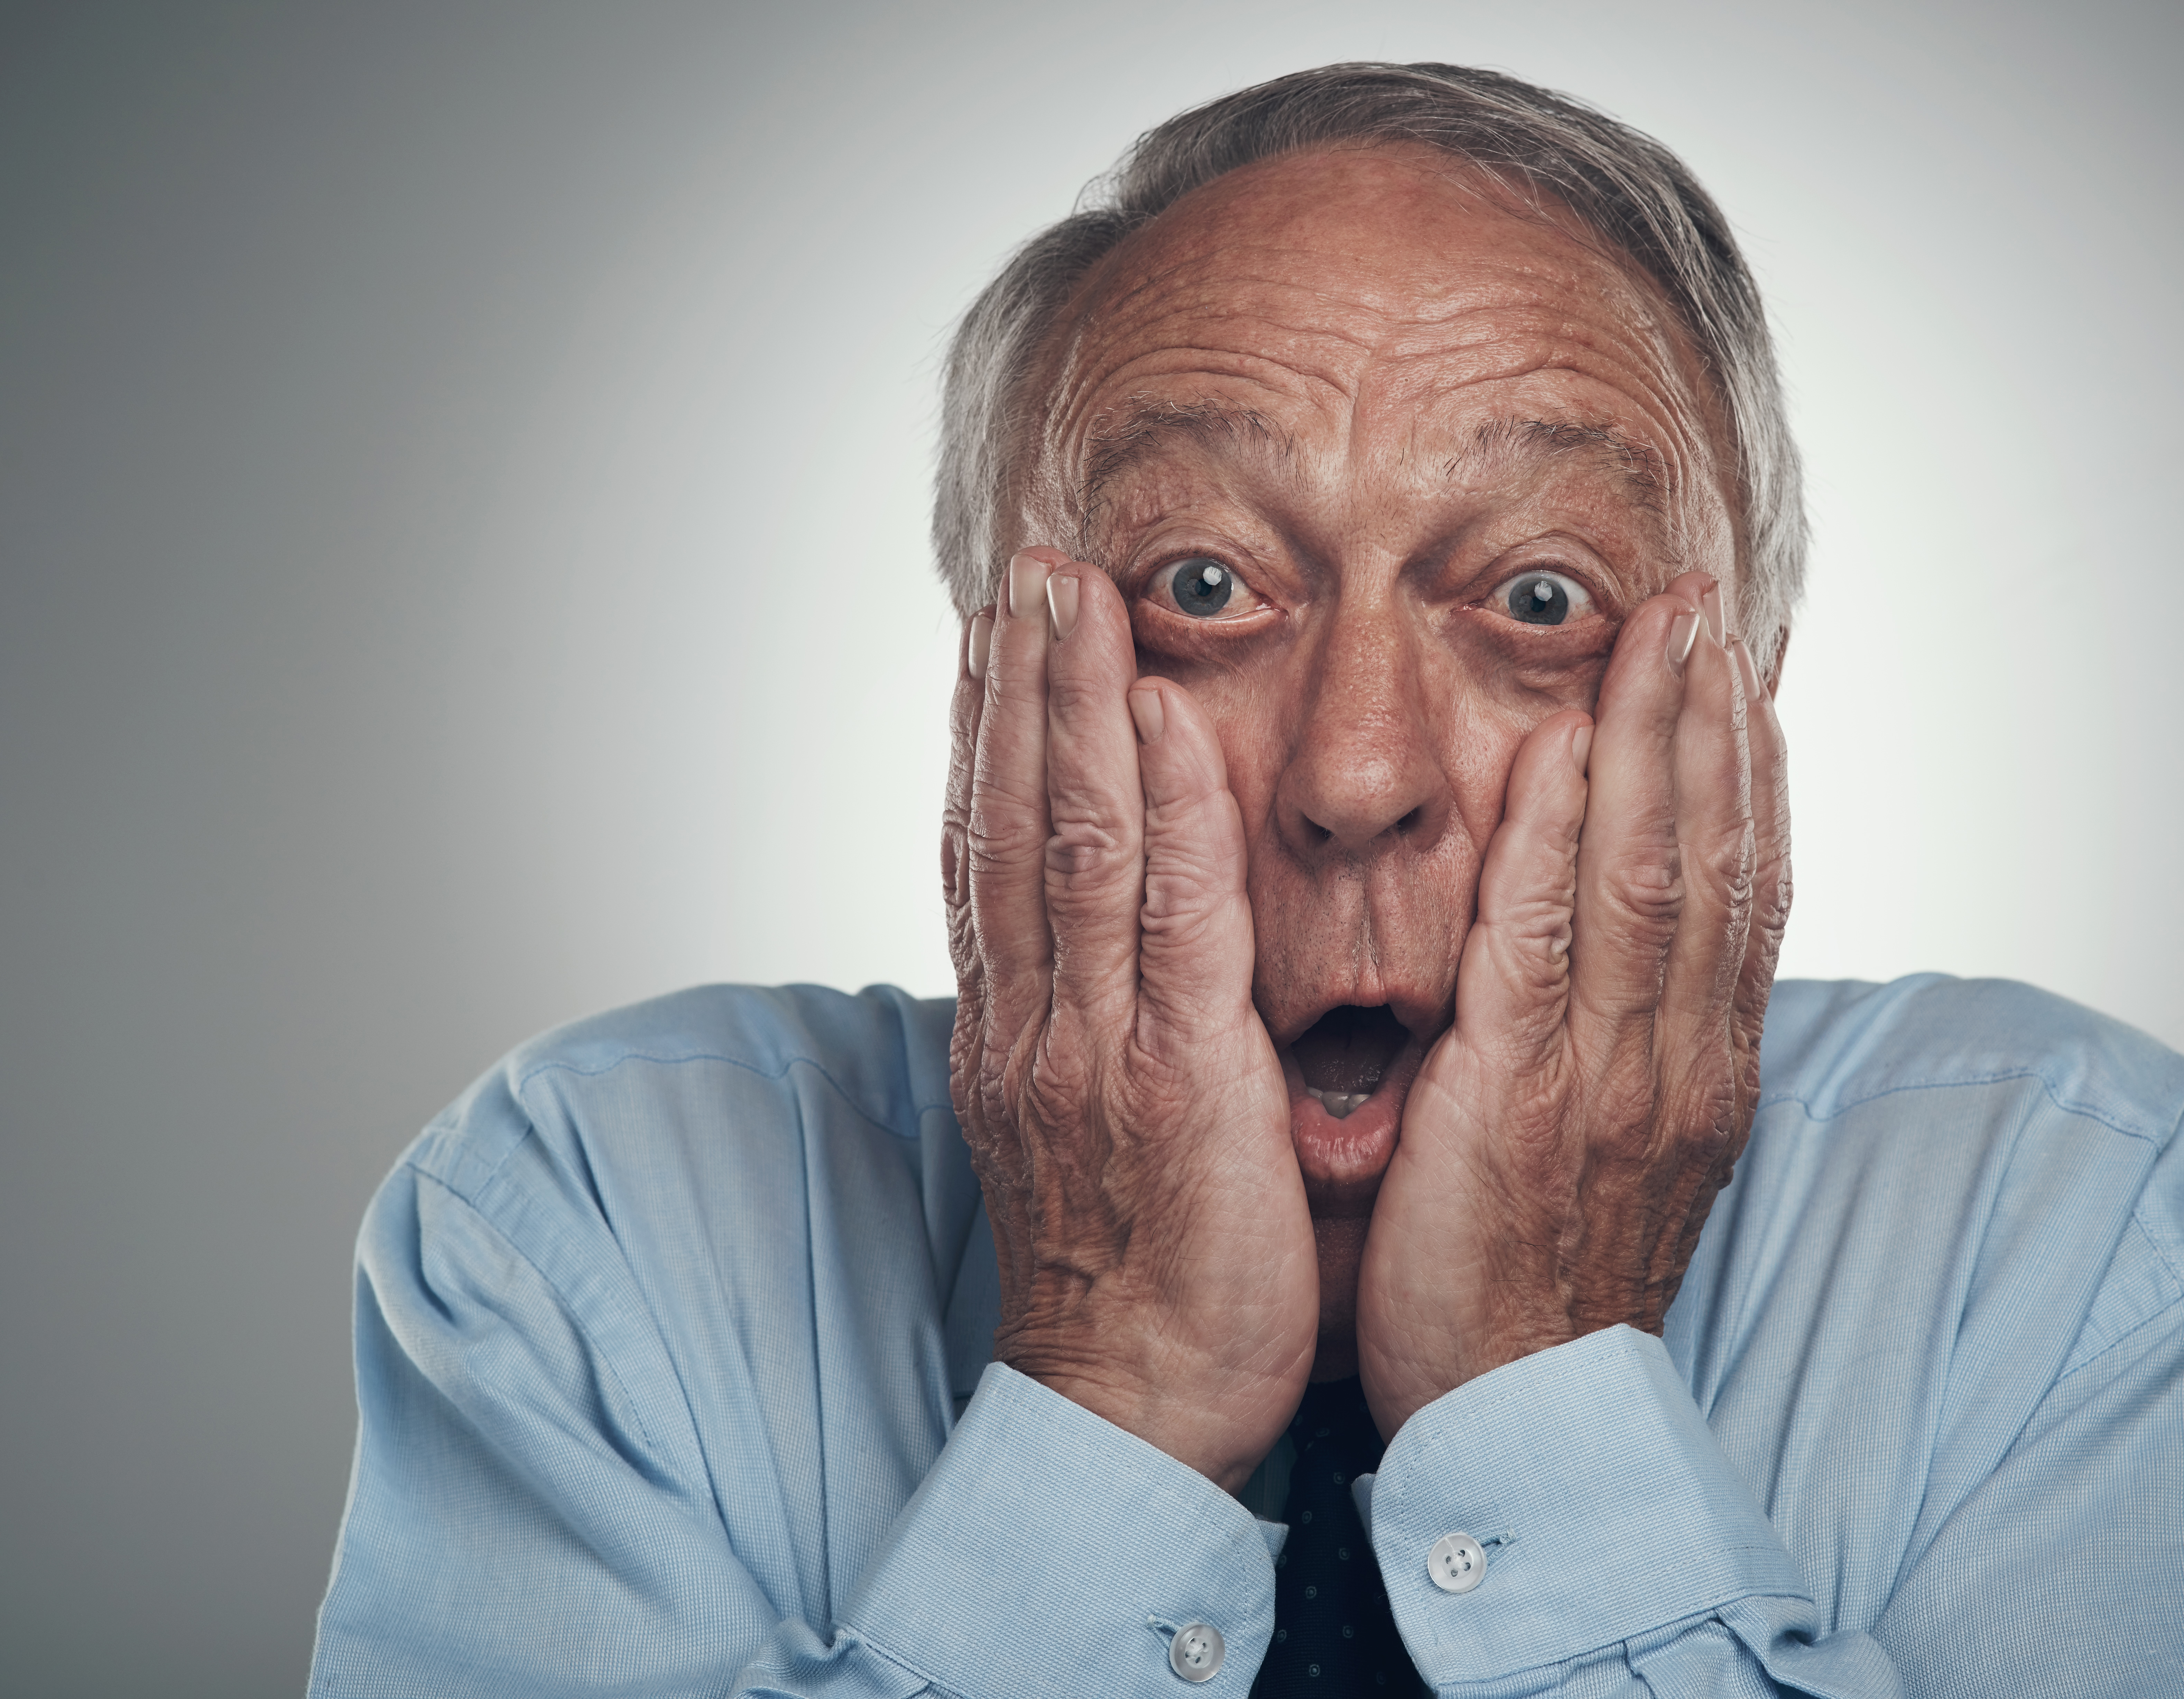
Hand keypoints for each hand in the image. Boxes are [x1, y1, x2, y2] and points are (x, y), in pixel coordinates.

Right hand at [944, 548, 1319, 1491]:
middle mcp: (1038, 1024)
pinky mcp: (1174, 1082)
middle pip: (1012, 823)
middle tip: (1024, 568)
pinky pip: (1169, 923)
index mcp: (1020, 1036)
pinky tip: (1158, 717)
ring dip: (1069, 709)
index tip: (995, 639)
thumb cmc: (1132, 1276)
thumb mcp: (1086, 1137)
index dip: (987, 739)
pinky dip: (1163, 813)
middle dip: (1018, 687)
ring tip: (1068, 593)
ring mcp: (1093, 1048)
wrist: (1133, 1411)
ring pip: (1071, 845)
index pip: (988, 857)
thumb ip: (1088, 1034)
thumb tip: (1088, 966)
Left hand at [1355, 572, 1790, 1435]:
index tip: (1740, 677)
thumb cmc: (1545, 1285)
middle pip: (1711, 859)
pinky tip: (1567, 750)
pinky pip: (1546, 945)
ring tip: (1660, 633)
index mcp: (1701, 1075)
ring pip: (1651, 878)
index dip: (1748, 776)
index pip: (1741, 894)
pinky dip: (1561, 840)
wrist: (1521, 1422)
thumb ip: (1629, 1053)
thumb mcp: (1616, 1158)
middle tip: (1705, 604)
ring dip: (1656, 744)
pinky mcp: (1520, 1105)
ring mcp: (1612, 1082)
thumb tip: (1632, 967)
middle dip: (1709, 722)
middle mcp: (1679, 1064)